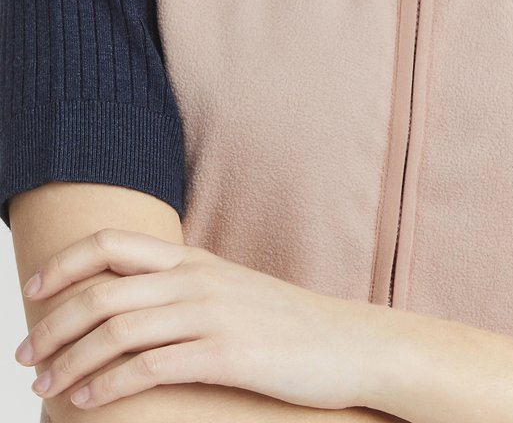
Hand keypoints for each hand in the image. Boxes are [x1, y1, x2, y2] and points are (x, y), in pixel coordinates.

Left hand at [15, 228, 382, 410]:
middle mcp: (195, 279)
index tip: (34, 290)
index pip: (112, 244)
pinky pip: (149, 367)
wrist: (347, 342)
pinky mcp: (225, 354)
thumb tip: (131, 303)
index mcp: (193, 259)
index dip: (64, 264)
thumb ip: (182, 288)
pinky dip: (108, 385)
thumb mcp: (229, 289)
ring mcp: (211, 313)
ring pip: (116, 330)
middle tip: (25, 355)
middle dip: (52, 324)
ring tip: (47, 386)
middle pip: (101, 291)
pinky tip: (90, 400)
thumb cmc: (284, 321)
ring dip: (70, 360)